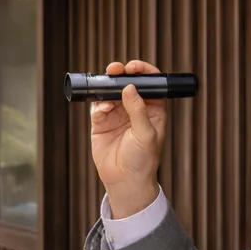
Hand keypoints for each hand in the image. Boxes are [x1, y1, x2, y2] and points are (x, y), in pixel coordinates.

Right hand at [89, 60, 167, 217]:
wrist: (125, 181)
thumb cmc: (143, 160)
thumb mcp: (146, 134)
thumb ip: (138, 110)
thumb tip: (130, 88)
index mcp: (152, 109)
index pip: (150, 84)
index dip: (143, 72)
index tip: (134, 68)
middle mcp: (134, 108)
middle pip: (127, 83)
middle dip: (121, 74)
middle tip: (115, 69)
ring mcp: (117, 114)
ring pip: (110, 92)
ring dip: (107, 86)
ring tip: (105, 87)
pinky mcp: (101, 122)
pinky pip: (98, 106)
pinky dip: (98, 103)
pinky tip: (102, 110)